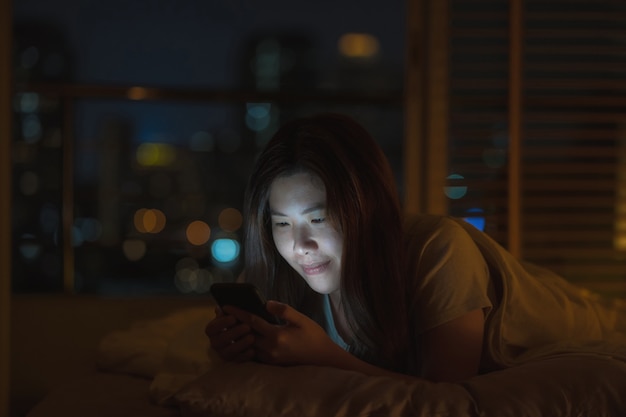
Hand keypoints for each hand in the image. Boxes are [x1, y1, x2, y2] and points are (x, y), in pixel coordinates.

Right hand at [204, 307, 254, 361]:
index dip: (222, 323)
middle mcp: (215, 343)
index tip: (234, 317)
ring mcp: (223, 353)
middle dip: (235, 332)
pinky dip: (245, 355)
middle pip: (222, 339)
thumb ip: (225, 313)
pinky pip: (238, 360)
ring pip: (230, 351)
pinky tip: (253, 350)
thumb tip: (219, 308)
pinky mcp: (232, 361)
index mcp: (212, 331)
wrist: (242, 336)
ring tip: (252, 337)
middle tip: (247, 326)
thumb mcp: (230, 316)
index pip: (212, 328)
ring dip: (241, 344)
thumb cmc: (235, 323)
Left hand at [223, 301, 344, 365]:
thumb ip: (283, 310)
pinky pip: (254, 353)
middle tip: (221, 314)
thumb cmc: (314, 336)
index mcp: (276, 335)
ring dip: (238, 334)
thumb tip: (266, 303)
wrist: (323, 359)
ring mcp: (270, 358)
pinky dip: (246, 344)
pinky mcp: (271, 363)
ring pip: (248, 345)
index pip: (252, 321)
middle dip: (233, 323)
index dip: (238, 313)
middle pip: (245, 334)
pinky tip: (243, 337)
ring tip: (229, 324)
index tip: (225, 306)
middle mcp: (270, 348)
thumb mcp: (301, 319)